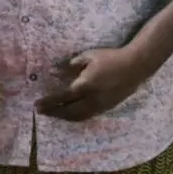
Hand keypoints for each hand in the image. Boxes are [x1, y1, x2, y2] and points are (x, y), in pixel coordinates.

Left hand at [36, 47, 151, 121]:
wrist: (135, 66)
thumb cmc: (111, 58)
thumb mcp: (89, 56)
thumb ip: (72, 65)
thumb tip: (55, 71)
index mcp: (86, 85)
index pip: (63, 97)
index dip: (49, 102)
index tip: (37, 104)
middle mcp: (92, 99)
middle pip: (68, 111)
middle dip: (53, 112)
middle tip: (40, 112)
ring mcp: (101, 105)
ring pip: (78, 116)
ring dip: (63, 116)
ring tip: (53, 114)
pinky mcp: (107, 108)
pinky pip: (87, 116)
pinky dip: (75, 117)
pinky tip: (69, 114)